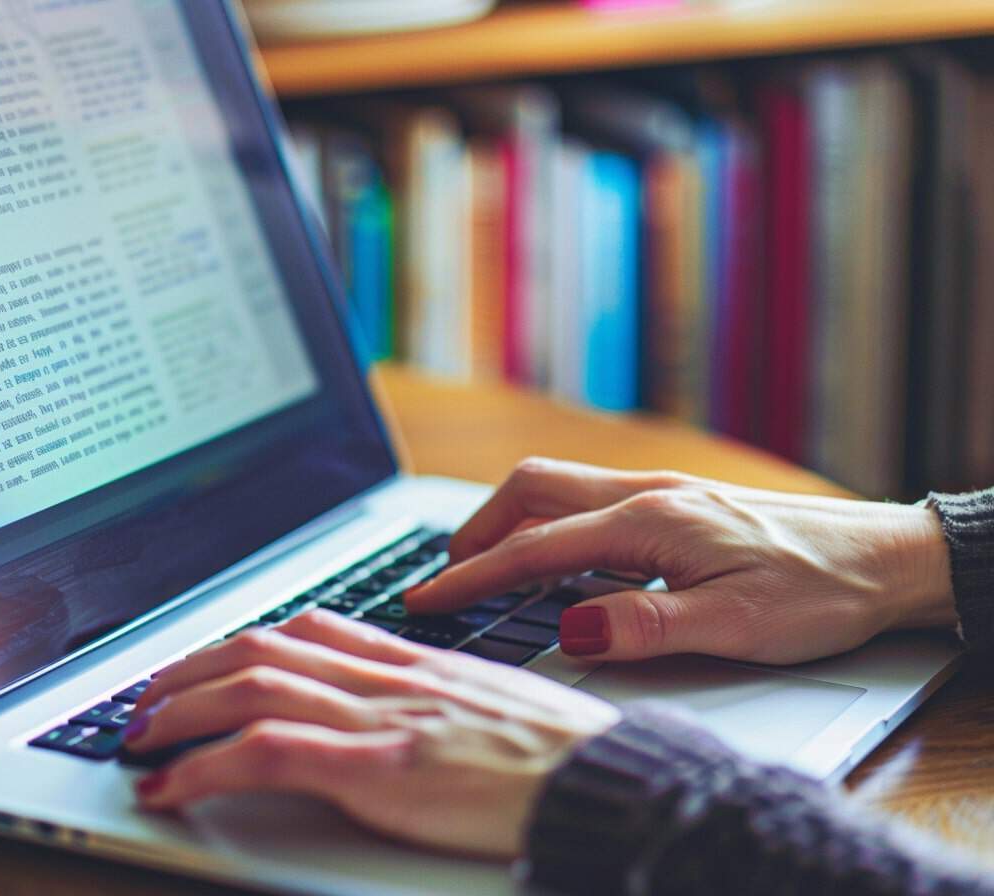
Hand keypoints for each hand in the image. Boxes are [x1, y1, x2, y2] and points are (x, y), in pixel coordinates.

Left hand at [125, 609, 619, 858]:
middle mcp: (390, 678)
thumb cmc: (566, 757)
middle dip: (190, 669)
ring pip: (252, 687)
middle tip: (144, 696)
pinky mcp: (379, 770)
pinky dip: (206, 768)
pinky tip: (169, 788)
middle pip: (265, 649)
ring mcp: (382, 719)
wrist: (612, 786)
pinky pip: (269, 754)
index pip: (311, 629)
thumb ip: (438, 696)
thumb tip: (403, 705)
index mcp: (417, 662)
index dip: (244, 642)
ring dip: (179, 710)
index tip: (205, 661)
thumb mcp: (497, 705)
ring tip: (135, 736)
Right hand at [406, 458, 955, 664]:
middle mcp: (648, 494)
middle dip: (476, 530)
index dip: (473, 575)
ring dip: (509, 523)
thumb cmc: (822, 589)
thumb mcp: (736, 625)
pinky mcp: (677, 504)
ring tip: (483, 568)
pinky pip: (588, 502)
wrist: (888, 556)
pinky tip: (555, 562)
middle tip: (445, 577)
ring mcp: (662, 493)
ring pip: (558, 490)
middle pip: (532, 491)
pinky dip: (548, 525)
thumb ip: (646, 625)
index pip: (536, 548)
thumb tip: (571, 630)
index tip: (426, 598)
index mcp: (651, 520)